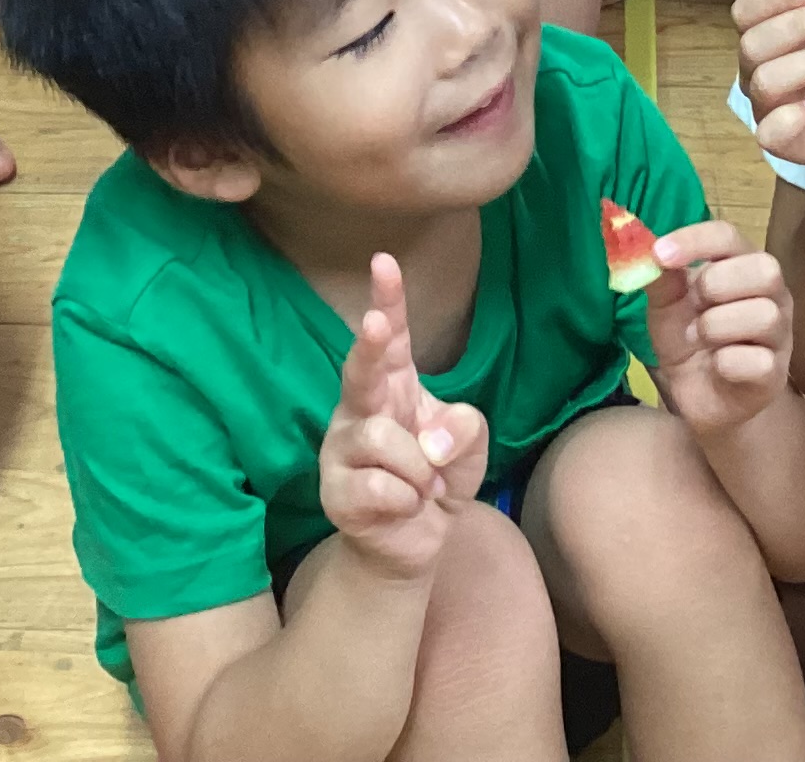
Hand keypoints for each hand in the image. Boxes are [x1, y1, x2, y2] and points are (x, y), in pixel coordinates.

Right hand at [319, 253, 491, 581]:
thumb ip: (465, 427)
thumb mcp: (470, 445)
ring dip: (422, 471)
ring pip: (384, 441)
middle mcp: (359, 408)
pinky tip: (405, 508)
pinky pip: (383, 488)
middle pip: (361, 372)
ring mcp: (340, 449)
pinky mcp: (334, 492)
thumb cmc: (440, 478)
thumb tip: (431, 441)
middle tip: (375, 325)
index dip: (387, 299)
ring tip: (426, 489)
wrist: (417, 543)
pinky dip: (409, 502)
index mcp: (394, 384)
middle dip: (368, 347)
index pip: (393, 337)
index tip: (384, 261)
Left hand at [638, 218, 795, 437]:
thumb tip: (645, 247)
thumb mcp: (665, 306)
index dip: (694, 240)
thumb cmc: (688, 339)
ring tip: (700, 339)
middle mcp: (771, 294)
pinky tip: (716, 366)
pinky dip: (725, 363)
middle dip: (716, 284)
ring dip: (716, 327)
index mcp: (742, 265)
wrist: (698, 396)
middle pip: (764, 268)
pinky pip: (757, 361)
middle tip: (693, 306)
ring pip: (763, 314)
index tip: (659, 253)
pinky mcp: (775, 374)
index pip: (728, 235)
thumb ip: (660, 277)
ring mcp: (779, 334)